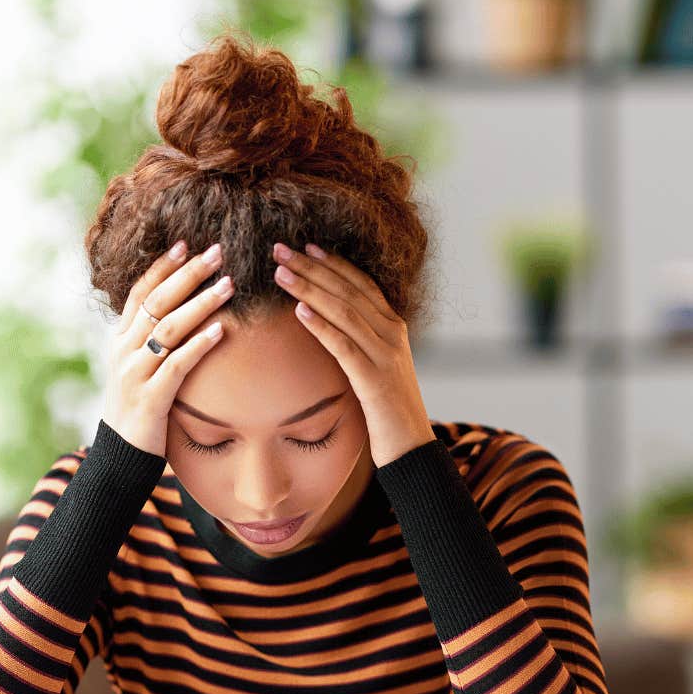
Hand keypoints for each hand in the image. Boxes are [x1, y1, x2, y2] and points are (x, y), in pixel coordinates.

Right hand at [101, 240, 234, 455]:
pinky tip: (221, 331)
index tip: (186, 244)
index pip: (140, 292)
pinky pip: (177, 365)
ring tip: (229, 285)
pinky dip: (199, 345)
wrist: (120, 456)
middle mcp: (123, 351)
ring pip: (169, 328)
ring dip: (201, 304)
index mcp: (121, 339)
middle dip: (188, 275)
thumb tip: (184, 311)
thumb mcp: (140, 368)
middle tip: (218, 253)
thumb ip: (155, 341)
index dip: (162, 267)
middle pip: (157, 302)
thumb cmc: (139, 409)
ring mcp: (134, 374)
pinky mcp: (150, 398)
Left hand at [272, 242, 435, 464]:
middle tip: (280, 248)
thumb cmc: (387, 409)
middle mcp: (392, 334)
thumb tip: (326, 322)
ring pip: (344, 312)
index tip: (306, 246)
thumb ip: (359, 341)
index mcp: (393, 327)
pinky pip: (345, 346)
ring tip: (281, 273)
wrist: (412, 447)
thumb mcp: (375, 366)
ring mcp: (386, 355)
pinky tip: (299, 312)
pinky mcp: (375, 380)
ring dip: (310, 289)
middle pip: (348, 290)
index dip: (333, 263)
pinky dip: (321, 326)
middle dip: (312, 267)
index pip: (361, 284)